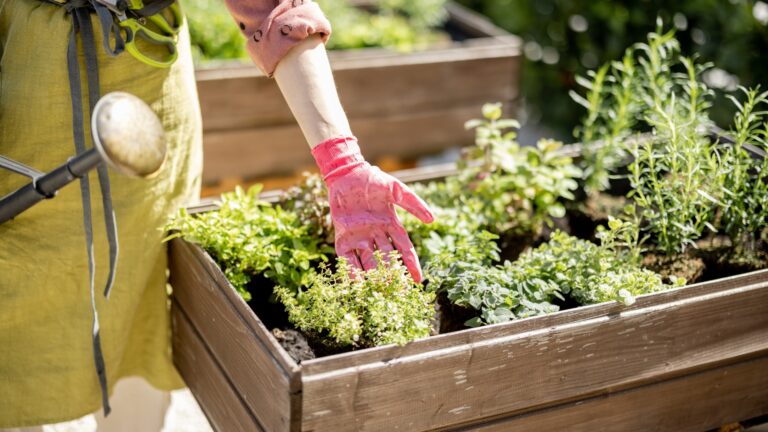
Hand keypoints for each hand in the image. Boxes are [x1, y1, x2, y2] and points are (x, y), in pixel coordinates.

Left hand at [312, 136, 433, 281]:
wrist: (347, 173)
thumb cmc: (373, 179)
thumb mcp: (397, 190)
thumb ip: (414, 204)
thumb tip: (432, 220)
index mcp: (391, 225)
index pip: (404, 249)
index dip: (411, 265)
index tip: (418, 281)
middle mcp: (376, 234)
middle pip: (387, 259)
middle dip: (393, 276)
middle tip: (398, 293)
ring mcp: (359, 236)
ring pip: (368, 261)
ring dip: (373, 276)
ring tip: (379, 292)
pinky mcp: (342, 236)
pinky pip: (347, 257)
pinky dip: (351, 270)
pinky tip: (355, 284)